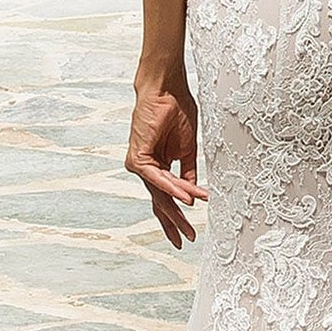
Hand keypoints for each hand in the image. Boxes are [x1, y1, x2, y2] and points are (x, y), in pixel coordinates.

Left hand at [127, 75, 206, 247]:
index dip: (176, 217)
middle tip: (187, 239)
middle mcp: (147, 169)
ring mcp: (140, 164)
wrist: (167, 91)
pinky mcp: (138, 157)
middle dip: (174, 222)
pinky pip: (157, 179)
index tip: (187, 235)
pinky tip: (186, 199)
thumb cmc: (177, 113)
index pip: (166, 198)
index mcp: (158, 168)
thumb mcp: (187, 150)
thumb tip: (194, 192)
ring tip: (191, 225)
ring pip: (160, 194)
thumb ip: (188, 173)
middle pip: (160, 202)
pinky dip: (173, 188)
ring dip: (178, 207)